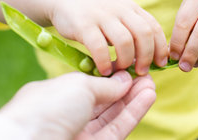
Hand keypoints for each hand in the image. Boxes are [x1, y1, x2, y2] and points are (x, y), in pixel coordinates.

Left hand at [0, 71, 155, 139]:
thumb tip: (125, 79)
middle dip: (127, 86)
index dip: (112, 75)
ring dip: (134, 99)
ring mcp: (80, 134)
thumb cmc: (46, 109)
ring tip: (151, 84)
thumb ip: (105, 83)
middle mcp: (66, 116)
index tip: (131, 66)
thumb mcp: (77, 85)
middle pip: (104, 100)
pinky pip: (117, 128)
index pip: (89, 84)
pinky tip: (148, 96)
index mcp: (54, 96)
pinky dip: (134, 113)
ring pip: (113, 115)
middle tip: (146, 73)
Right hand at [49, 0, 167, 75]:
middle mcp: (120, 10)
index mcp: (132, 8)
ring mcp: (102, 16)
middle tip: (142, 71)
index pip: (154, 27)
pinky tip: (104, 71)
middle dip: (146, 56)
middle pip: (143, 33)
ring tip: (122, 71)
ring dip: (126, 60)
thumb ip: (134, 31)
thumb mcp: (119, 16)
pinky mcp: (84, 24)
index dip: (160, 47)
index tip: (160, 64)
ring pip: (124, 40)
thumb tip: (151, 58)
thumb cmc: (97, 15)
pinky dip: (104, 61)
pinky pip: (99, 46)